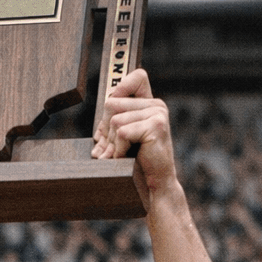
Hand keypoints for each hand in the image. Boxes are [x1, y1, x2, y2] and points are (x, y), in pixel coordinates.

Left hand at [92, 69, 176, 203]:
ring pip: (115, 120)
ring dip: (111, 143)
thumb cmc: (138, 162)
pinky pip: (122, 132)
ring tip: (117, 156)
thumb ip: (115, 120)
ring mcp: (157, 114)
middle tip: (108, 149)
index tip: (113, 97)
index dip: (121, 85)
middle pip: (113, 103)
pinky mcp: (155, 126)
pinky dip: (118, 149)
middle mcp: (156, 105)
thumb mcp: (123, 137)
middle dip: (105, 129)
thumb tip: (103, 109)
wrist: (155, 184)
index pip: (137, 77)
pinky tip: (125, 158)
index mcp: (150, 104)